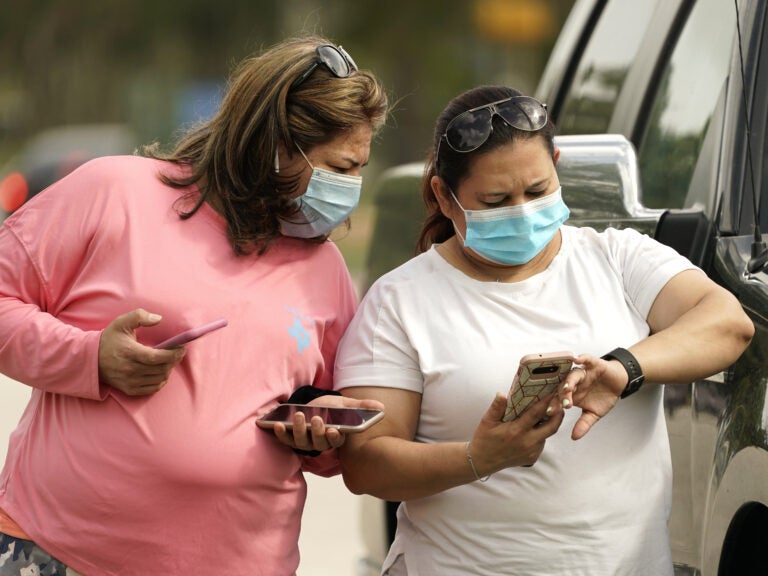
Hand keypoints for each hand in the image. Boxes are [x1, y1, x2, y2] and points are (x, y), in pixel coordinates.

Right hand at [98, 309, 184, 395]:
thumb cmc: (109, 339)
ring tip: (169, 360)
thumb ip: (139, 316)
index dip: (173, 354)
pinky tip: (161, 371)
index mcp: (129, 352)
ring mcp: (129, 381)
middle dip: (174, 360)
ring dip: (168, 369)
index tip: (181, 348)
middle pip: (161, 369)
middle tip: (178, 352)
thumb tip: (158, 319)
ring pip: (159, 379)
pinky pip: (152, 389)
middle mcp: (129, 369)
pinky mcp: (129, 390)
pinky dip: (160, 380)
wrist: (90, 359)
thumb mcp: (121, 322)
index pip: (157, 357)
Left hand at [264, 395, 384, 452]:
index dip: (334, 437)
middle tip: (316, 419)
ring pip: (302, 442)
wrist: (315, 406)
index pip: (336, 441)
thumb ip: (362, 406)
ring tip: (299, 416)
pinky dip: (280, 434)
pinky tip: (276, 424)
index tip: (334, 430)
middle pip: (318, 442)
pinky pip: (286, 440)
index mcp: (336, 436)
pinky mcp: (292, 438)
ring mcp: (305, 441)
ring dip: (299, 430)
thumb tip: (381, 406)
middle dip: (317, 432)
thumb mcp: (347, 405)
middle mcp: (320, 442)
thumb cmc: (332, 408)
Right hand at [467, 392, 563, 474]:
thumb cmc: (484, 439)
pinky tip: (535, 428)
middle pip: (552, 427)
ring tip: (548, 413)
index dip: (546, 402)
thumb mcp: (487, 421)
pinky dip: (541, 434)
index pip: (536, 414)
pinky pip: (541, 443)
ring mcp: (531, 452)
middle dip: (559, 414)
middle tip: (560, 403)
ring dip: (549, 424)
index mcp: (516, 431)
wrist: (483, 461)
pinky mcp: (533, 458)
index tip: (552, 393)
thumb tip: (502, 394)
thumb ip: (497, 407)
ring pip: (547, 435)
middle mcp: (527, 442)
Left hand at [559, 354, 626, 439]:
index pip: (559, 399)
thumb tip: (574, 437)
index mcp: (571, 394)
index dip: (554, 405)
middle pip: (563, 387)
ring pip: (572, 375)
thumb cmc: (603, 396)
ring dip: (569, 381)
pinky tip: (577, 359)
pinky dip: (582, 358)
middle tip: (563, 404)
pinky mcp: (593, 364)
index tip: (550, 413)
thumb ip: (584, 424)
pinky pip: (586, 359)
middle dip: (561, 395)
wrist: (618, 382)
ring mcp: (583, 372)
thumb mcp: (594, 413)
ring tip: (568, 388)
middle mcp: (574, 383)